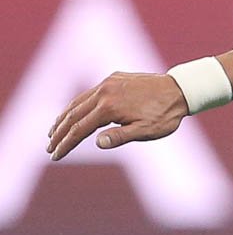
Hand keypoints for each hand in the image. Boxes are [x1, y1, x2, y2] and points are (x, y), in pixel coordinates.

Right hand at [47, 72, 188, 159]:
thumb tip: (97, 143)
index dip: (66, 144)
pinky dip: (77, 105)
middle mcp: (105, 92)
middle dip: (59, 132)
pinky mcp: (114, 78)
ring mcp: (108, 82)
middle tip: (49, 147)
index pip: (79, 130)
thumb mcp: (146, 131)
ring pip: (78, 102)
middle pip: (73, 115)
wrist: (181, 89)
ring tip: (54, 132)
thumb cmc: (165, 115)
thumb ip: (121, 137)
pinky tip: (74, 113)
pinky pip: (89, 93)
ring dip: (64, 117)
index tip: (55, 156)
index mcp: (110, 107)